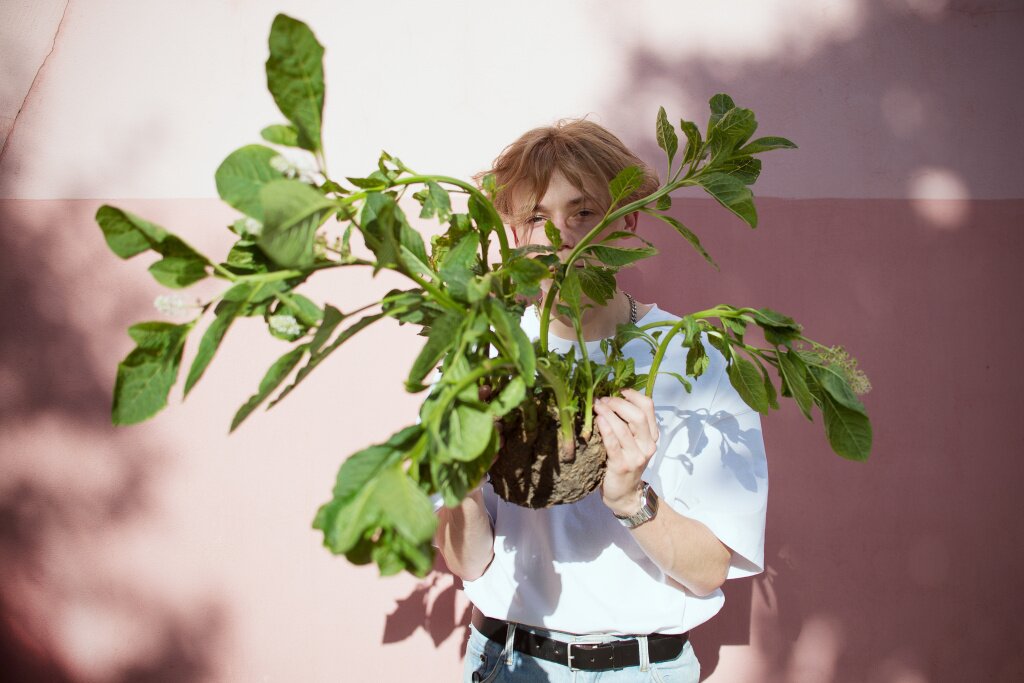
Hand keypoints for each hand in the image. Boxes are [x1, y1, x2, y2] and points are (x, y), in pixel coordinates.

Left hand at [593, 388, 659, 515]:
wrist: (625, 495)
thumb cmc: (626, 464)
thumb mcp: (634, 443)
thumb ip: (629, 424)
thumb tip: (612, 398)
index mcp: (652, 436)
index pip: (648, 407)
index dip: (633, 395)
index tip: (618, 390)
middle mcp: (648, 445)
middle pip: (637, 415)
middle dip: (618, 403)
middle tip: (603, 399)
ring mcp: (636, 456)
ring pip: (623, 428)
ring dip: (608, 413)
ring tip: (596, 406)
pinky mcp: (621, 465)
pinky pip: (613, 443)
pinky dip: (606, 429)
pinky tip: (598, 420)